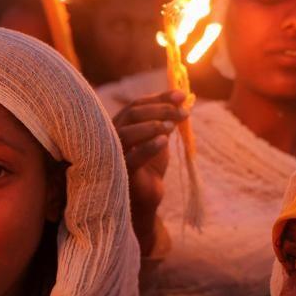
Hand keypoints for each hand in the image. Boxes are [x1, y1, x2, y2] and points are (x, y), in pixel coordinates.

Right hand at [112, 90, 188, 253]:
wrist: (144, 201)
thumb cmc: (149, 169)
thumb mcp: (159, 140)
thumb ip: (166, 120)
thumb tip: (183, 98)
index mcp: (120, 125)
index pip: (137, 104)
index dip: (159, 97)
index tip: (181, 95)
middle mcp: (111, 136)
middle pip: (132, 114)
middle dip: (160, 109)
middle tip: (183, 111)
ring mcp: (113, 154)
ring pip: (127, 132)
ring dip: (152, 125)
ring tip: (173, 126)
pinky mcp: (119, 173)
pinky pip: (132, 157)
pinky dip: (148, 147)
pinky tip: (164, 141)